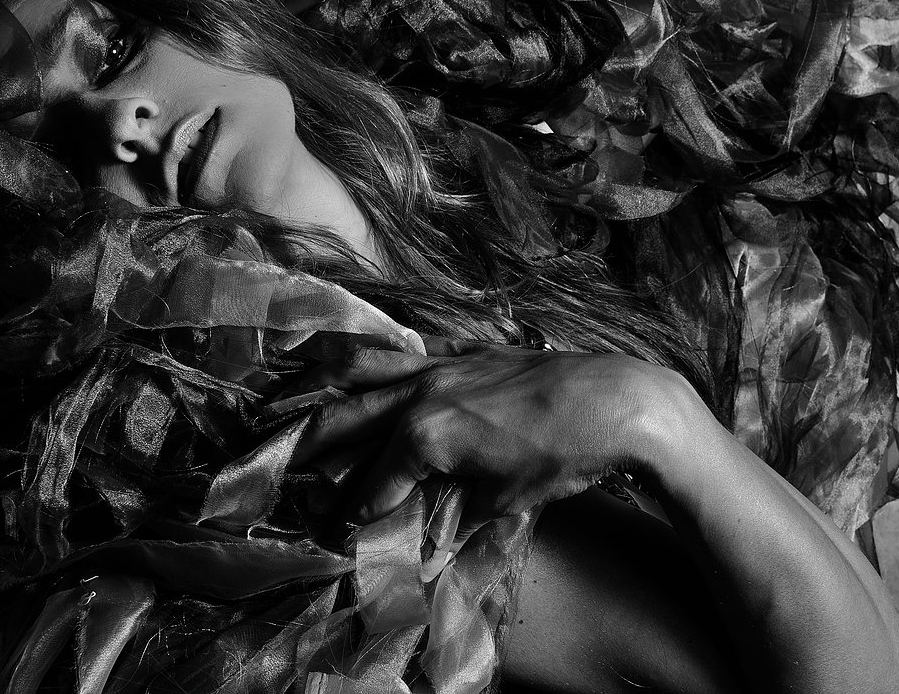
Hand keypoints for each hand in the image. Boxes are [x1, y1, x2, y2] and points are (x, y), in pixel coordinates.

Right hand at [294, 338, 708, 529]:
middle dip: (312, 445)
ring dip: (330, 382)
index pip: (373, 482)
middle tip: (283, 462)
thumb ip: (456, 520)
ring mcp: (443, 364)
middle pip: (348, 417)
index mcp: (422, 435)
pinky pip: (413, 347)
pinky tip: (376, 360)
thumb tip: (431, 552)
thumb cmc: (560, 456)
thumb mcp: (503, 502)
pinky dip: (387, 355)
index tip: (335, 529)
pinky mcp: (469, 350)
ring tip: (298, 391)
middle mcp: (420, 393)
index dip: (352, 512)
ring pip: (369, 366)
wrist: (616, 401)